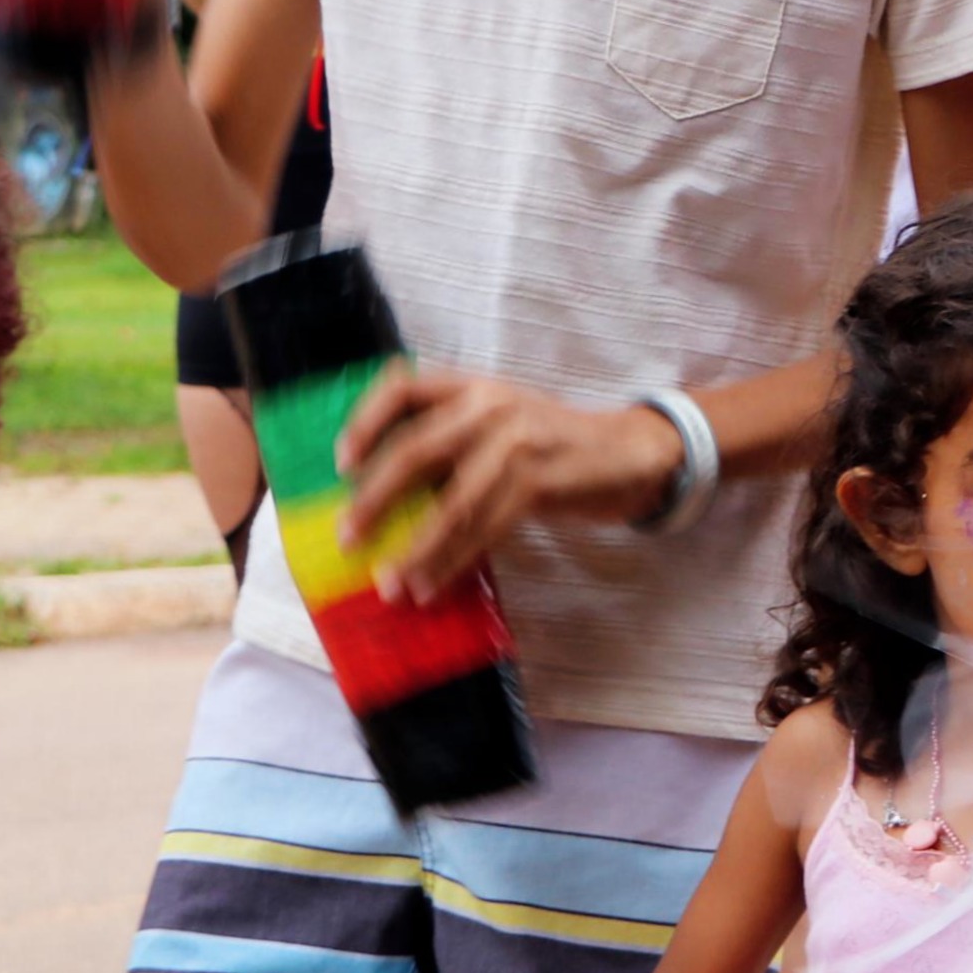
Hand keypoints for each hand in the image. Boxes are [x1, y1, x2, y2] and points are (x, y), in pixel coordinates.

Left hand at [335, 369, 680, 599]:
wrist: (632, 452)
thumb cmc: (554, 444)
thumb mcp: (502, 422)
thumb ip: (453, 442)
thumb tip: (386, 497)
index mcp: (473, 387)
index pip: (403, 387)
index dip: (365, 423)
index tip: (340, 464)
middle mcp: (491, 405)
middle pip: (416, 452)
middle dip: (374, 501)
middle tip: (347, 538)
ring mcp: (517, 442)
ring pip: (450, 504)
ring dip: (415, 550)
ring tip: (391, 584)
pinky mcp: (540, 481)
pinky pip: (484, 528)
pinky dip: (454, 561)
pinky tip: (434, 585)